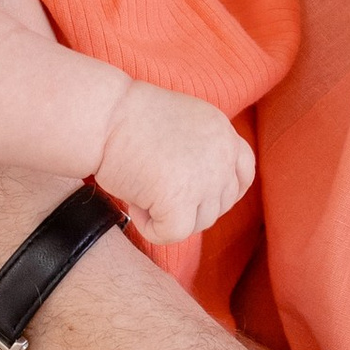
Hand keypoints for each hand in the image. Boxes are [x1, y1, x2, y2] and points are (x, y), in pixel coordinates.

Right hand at [93, 80, 254, 244]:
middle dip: (190, 206)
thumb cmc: (130, 119)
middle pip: (220, 205)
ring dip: (169, 216)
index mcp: (224, 133)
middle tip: (154, 190)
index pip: (244, 173)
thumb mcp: (185, 124)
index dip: (222, 191)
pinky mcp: (180, 200)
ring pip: (198, 223)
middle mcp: (223, 156)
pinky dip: (152, 229)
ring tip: (141, 190)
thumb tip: (205, 192)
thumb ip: (204, 151)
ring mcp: (205, 179)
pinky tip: (134, 206)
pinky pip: (173, 234)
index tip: (199, 196)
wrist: (104, 116)